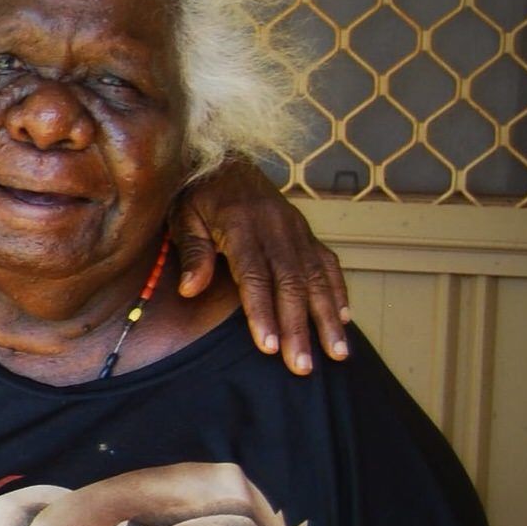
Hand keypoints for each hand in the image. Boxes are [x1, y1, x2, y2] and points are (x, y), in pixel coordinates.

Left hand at [171, 159, 349, 374]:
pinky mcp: (305, 232)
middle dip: (300, 328)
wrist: (224, 158)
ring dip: (328, 317)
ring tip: (336, 353)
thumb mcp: (182, 216)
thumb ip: (192, 251)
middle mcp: (275, 227)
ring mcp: (295, 229)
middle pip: (291, 284)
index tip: (270, 347)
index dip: (263, 313)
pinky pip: (327, 263)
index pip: (255, 277)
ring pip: (316, 277)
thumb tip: (190, 289)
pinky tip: (344, 319)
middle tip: (302, 367)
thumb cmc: (197, 194)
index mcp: (241, 224)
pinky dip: (338, 291)